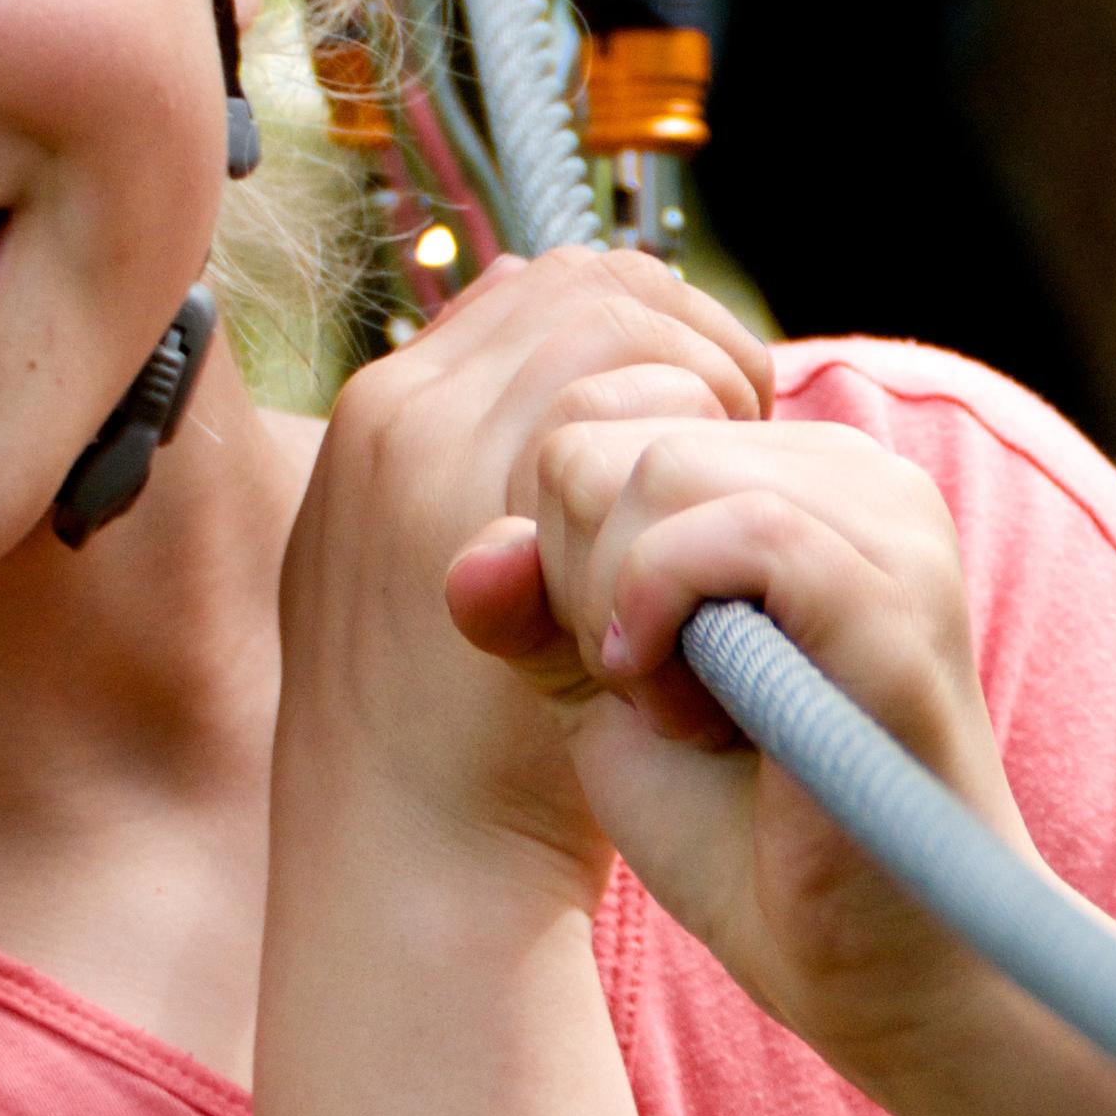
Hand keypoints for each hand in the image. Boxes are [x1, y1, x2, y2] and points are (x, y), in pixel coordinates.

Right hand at [280, 247, 772, 898]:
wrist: (411, 835)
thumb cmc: (438, 728)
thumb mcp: (437, 582)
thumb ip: (480, 489)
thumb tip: (569, 409)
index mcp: (380, 414)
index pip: (536, 287)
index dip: (634, 325)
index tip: (691, 403)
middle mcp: (399, 405)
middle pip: (583, 280)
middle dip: (681, 332)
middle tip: (735, 420)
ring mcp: (447, 441)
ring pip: (616, 312)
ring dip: (699, 368)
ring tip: (734, 457)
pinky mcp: (516, 499)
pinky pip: (634, 389)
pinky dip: (702, 416)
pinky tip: (721, 495)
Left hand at [446, 409, 1063, 1113]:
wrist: (859, 964)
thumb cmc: (732, 821)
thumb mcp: (591, 682)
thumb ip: (528, 599)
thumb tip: (475, 556)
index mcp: (776, 465)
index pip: (581, 417)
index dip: (554, 545)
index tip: (622, 655)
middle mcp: (844, 468)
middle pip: (600, 435)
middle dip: (579, 573)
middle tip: (654, 687)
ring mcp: (883, 523)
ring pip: (656, 470)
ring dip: (621, 606)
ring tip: (686, 706)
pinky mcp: (893, 595)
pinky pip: (731, 530)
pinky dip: (664, 614)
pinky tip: (683, 707)